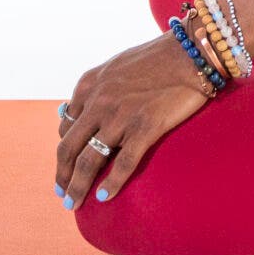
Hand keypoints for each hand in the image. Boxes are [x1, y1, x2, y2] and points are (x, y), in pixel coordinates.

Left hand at [56, 32, 214, 206]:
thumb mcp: (117, 67)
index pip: (66, 127)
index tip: (66, 167)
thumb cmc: (159, 57)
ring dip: (78, 187)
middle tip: (62, 195)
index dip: (64, 152)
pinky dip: (112, 183)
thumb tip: (85, 111)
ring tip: (74, 204)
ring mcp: (120, 115)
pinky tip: (104, 197)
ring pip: (90, 161)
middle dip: (63, 176)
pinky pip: (123, 163)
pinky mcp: (145, 126)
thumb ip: (99, 89)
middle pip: (69, 148)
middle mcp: (99, 101)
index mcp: (89, 85)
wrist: (191, 50)